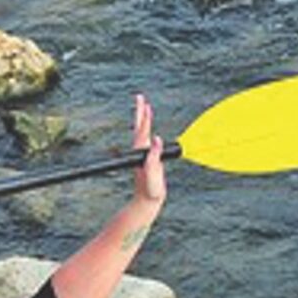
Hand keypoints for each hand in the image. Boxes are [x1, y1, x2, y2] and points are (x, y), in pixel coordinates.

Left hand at [129, 93, 166, 208]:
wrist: (147, 201)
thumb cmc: (149, 189)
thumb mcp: (153, 173)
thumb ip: (154, 156)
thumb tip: (157, 139)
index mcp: (141, 152)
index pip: (143, 130)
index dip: (144, 117)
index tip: (145, 104)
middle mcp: (140, 151)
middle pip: (140, 127)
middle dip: (141, 111)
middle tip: (140, 97)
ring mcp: (143, 154)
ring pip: (143, 132)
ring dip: (144, 119)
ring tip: (146, 108)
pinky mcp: (148, 159)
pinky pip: (148, 140)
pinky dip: (148, 130)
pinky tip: (150, 129)